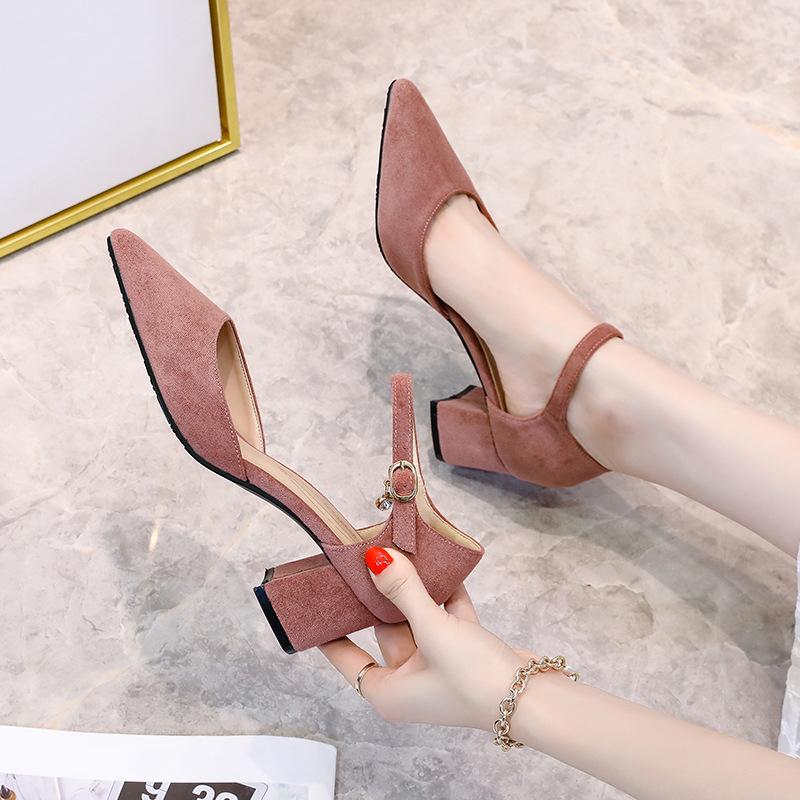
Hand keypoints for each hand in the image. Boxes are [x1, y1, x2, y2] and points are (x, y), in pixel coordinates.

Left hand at [319, 547, 533, 729]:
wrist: (533, 699)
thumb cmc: (473, 680)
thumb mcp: (432, 631)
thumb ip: (404, 592)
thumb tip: (375, 558)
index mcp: (388, 691)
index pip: (345, 657)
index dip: (329, 629)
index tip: (318, 598)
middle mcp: (409, 681)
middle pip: (383, 629)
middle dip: (380, 594)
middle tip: (366, 556)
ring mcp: (437, 665)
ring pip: (417, 619)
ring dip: (414, 590)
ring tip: (402, 552)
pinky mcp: (463, 653)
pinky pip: (445, 617)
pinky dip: (445, 595)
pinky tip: (443, 565)